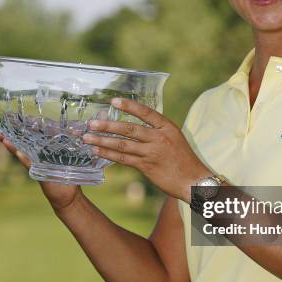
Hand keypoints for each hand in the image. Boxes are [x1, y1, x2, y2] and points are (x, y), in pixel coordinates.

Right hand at [0, 129, 81, 209]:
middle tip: (1, 126)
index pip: (34, 137)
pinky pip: (29, 163)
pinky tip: (16, 150)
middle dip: (12, 134)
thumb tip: (83, 130)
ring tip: (1, 136)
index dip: (26, 127)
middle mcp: (38, 156)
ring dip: (11, 144)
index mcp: (46, 151)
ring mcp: (36, 164)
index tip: (17, 117)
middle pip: (24, 143)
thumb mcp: (73, 158)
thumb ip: (74, 147)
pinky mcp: (38, 172)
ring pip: (21, 152)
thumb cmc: (71, 175)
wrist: (69, 195)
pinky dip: (22, 157)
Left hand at [82, 98, 210, 202]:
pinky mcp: (147, 167)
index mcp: (167, 127)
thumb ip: (157, 131)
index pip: (146, 112)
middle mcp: (159, 138)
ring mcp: (152, 153)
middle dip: (108, 125)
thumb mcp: (174, 138)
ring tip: (87, 138)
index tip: (114, 101)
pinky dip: (109, 155)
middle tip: (91, 123)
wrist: (194, 180)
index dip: (129, 106)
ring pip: (123, 145)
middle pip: (129, 129)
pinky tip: (98, 151)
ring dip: (103, 141)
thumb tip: (134, 127)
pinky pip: (124, 159)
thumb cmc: (184, 159)